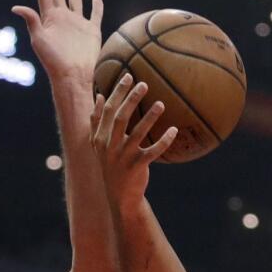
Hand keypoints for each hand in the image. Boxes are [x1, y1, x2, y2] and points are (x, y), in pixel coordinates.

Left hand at [11, 0, 102, 83]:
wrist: (73, 75)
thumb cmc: (54, 61)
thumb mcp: (39, 40)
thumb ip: (31, 21)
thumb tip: (16, 7)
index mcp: (49, 18)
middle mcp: (63, 19)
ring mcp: (77, 24)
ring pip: (75, 0)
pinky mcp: (91, 31)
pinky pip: (95, 14)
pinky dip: (96, 5)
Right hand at [92, 73, 177, 204]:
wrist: (119, 195)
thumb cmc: (111, 164)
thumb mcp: (98, 144)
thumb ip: (97, 121)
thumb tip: (98, 96)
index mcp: (100, 138)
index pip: (108, 110)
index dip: (117, 92)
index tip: (128, 75)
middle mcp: (109, 146)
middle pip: (120, 117)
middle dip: (131, 99)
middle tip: (144, 84)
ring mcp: (123, 157)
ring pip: (137, 134)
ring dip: (149, 117)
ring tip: (161, 103)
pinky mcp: (137, 167)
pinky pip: (152, 152)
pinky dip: (164, 141)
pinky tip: (174, 130)